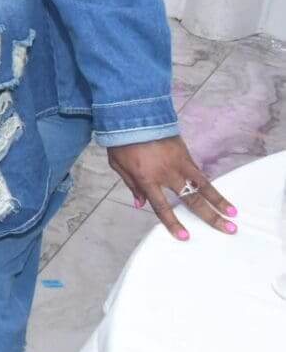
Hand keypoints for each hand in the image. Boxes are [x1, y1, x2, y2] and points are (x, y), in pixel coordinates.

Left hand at [107, 135, 236, 238]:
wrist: (133, 115)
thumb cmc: (121, 141)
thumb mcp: (118, 165)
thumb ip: (131, 185)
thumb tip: (140, 205)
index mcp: (146, 178)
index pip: (161, 206)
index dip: (173, 222)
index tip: (184, 236)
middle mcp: (166, 173)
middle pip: (191, 199)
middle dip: (210, 216)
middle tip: (227, 229)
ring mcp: (178, 163)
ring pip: (203, 186)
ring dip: (219, 200)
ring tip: (233, 213)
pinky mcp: (185, 153)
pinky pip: (199, 173)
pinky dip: (209, 184)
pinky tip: (217, 193)